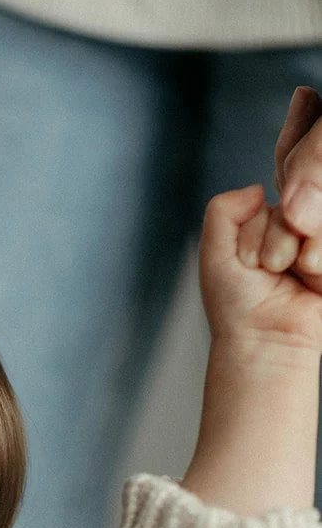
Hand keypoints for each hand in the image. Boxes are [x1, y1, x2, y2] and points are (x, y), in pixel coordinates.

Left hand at [199, 182, 321, 352]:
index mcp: (263, 224)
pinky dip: (316, 264)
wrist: (264, 340)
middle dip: (272, 246)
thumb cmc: (236, 304)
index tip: (245, 265)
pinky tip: (308, 281)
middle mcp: (293, 228)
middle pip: (289, 210)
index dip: (250, 237)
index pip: (262, 204)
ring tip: (286, 277)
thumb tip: (256, 188)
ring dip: (292, 255)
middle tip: (267, 274)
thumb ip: (222, 211)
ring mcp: (315, 242)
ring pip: (310, 222)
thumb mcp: (214, 254)